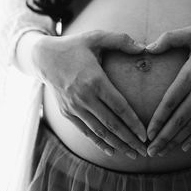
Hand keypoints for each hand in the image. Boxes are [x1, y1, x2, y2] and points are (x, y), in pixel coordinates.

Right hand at [32, 30, 147, 158]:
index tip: (146, 135)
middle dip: (129, 139)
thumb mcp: (96, 37)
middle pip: (111, 124)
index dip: (134, 123)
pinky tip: (112, 151)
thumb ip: (120, 40)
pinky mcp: (67, 112)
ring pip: (99, 131)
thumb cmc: (75, 46)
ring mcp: (74, 107)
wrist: (44, 57)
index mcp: (95, 80)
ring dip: (117, 144)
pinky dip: (99, 143)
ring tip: (132, 153)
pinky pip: (85, 131)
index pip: (119, 107)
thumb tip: (143, 47)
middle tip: (145, 151)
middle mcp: (84, 97)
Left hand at [145, 26, 190, 156]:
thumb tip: (148, 48)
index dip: (158, 120)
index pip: (170, 102)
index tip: (147, 133)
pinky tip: (185, 147)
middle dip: (164, 138)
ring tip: (162, 153)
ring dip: (176, 141)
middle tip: (150, 153)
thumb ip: (169, 38)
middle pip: (180, 120)